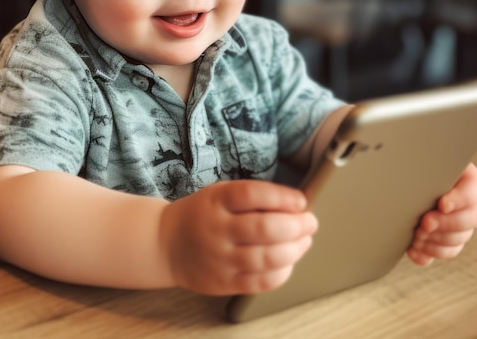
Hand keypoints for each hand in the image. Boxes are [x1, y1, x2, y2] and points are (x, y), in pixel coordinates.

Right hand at [159, 179, 317, 295]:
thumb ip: (251, 198)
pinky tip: (288, 262)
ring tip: (304, 241)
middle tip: (310, 222)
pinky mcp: (222, 282)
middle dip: (297, 225)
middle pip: (264, 228)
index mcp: (216, 200)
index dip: (282, 197)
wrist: (166, 243)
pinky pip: (260, 282)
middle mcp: (217, 229)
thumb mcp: (219, 194)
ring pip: (266, 258)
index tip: (301, 200)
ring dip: (295, 249)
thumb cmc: (202, 214)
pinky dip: (281, 272)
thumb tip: (295, 204)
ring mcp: (219, 258)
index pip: (253, 194)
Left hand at [408, 164, 476, 265]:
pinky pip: (443, 252)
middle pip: (468, 221)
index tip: (442, 204)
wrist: (417, 176)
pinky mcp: (446, 240)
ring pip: (456, 240)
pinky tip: (413, 250)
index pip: (472, 193)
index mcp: (471, 184)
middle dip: (445, 224)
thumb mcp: (433, 162)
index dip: (458, 201)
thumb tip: (425, 162)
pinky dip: (427, 254)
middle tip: (425, 222)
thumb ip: (433, 166)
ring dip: (435, 241)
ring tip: (417, 235)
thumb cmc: (426, 165)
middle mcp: (471, 207)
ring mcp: (461, 226)